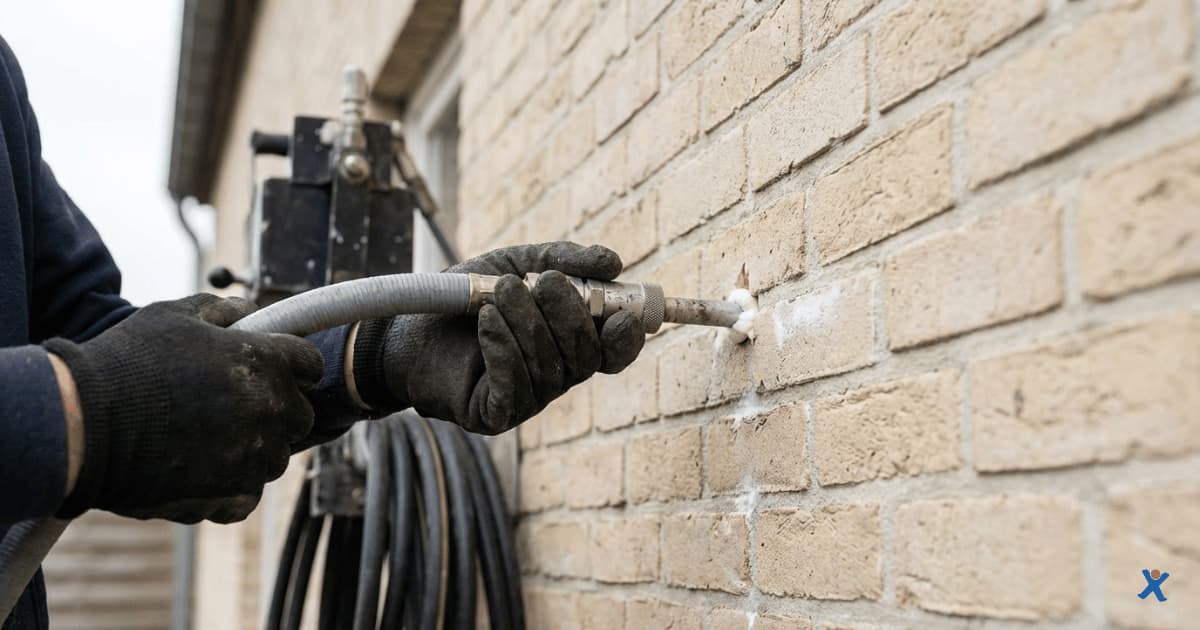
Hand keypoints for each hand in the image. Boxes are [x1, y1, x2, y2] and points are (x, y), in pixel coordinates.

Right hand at [44, 294, 322, 523]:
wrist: (84, 424)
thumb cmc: (127, 363)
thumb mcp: (174, 315)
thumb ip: (223, 310)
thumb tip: (250, 311)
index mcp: (267, 361)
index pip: (311, 364)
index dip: (290, 364)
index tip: (268, 369)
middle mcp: (272, 409)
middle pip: (300, 414)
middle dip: (275, 409)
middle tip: (231, 405)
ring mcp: (255, 456)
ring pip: (275, 456)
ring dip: (252, 449)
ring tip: (205, 438)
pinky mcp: (233, 494)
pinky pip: (249, 494)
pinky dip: (230, 487)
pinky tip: (198, 470)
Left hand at [352, 242, 644, 433]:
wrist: (405, 324)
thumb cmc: (463, 297)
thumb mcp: (514, 264)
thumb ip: (563, 259)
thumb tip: (613, 262)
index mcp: (569, 341)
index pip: (614, 351)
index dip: (625, 338)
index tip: (620, 316)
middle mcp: (556, 374)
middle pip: (586, 357)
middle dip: (569, 316)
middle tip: (542, 282)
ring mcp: (529, 398)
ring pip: (551, 369)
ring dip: (528, 324)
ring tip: (500, 293)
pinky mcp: (496, 414)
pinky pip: (516, 389)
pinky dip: (505, 350)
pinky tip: (486, 322)